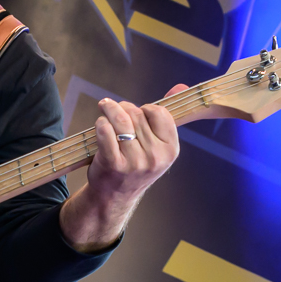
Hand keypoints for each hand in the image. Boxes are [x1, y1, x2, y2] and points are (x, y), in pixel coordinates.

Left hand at [59, 85, 187, 251]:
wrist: (115, 195)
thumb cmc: (136, 164)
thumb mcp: (157, 145)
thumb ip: (166, 116)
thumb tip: (180, 86)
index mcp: (171, 149)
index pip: (159, 112)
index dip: (144, 109)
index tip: (137, 114)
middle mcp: (155, 157)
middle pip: (136, 114)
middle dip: (123, 108)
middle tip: (114, 111)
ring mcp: (135, 162)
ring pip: (120, 120)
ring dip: (109, 110)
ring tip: (104, 108)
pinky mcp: (113, 164)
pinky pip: (105, 133)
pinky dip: (100, 124)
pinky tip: (100, 125)